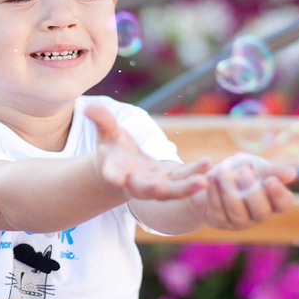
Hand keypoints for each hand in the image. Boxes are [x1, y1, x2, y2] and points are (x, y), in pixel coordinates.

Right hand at [84, 104, 208, 200]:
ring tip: (203, 180)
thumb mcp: (107, 133)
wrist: (125, 171)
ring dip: (186, 187)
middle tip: (161, 189)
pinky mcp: (172, 181)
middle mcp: (136, 183)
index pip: (112, 174)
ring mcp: (156, 185)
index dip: (112, 175)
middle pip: (146, 190)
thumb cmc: (113, 150)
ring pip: (172, 190)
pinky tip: (210, 166)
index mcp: (116, 172)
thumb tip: (88, 107)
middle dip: (154, 190)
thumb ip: (102, 121)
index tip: (112, 177)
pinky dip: (197, 174)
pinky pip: (186, 180)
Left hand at [188, 158, 296, 229]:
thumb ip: (272, 170)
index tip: (270, 179)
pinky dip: (214, 193)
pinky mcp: (220, 221)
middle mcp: (258, 215)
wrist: (213, 178)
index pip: (283, 204)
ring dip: (229, 191)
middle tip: (243, 172)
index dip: (279, 194)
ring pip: (237, 212)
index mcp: (272, 201)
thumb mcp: (256, 166)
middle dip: (252, 192)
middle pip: (261, 211)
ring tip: (222, 172)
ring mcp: (239, 221)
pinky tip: (210, 178)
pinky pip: (218, 210)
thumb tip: (292, 174)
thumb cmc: (240, 170)